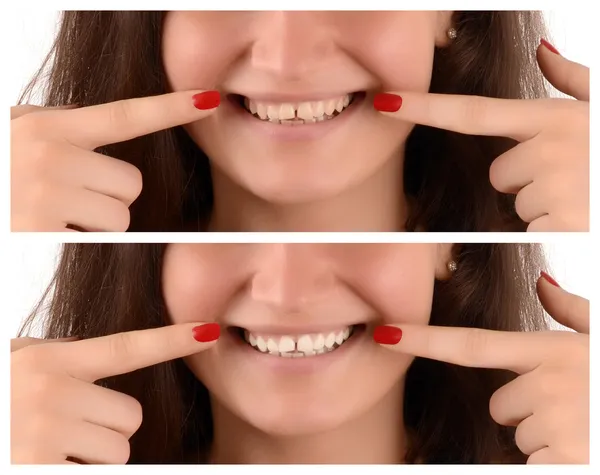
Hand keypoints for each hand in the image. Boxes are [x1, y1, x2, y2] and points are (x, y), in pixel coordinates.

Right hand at [11, 90, 219, 231]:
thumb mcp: (16, 135)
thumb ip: (58, 130)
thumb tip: (96, 122)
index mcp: (48, 127)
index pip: (124, 116)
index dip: (170, 107)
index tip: (208, 99)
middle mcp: (49, 155)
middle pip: (131, 184)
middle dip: (109, 196)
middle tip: (68, 198)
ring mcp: (45, 194)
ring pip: (120, 217)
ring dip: (96, 222)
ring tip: (54, 216)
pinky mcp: (40, 232)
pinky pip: (97, 242)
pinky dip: (78, 241)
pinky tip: (44, 234)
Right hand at [11, 322, 219, 463]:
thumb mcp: (21, 364)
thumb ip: (65, 363)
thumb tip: (110, 365)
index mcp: (51, 361)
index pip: (126, 348)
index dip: (170, 340)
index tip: (206, 330)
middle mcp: (52, 393)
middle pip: (129, 417)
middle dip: (107, 427)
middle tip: (66, 425)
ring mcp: (44, 433)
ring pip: (117, 452)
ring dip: (93, 456)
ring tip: (51, 446)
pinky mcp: (37, 467)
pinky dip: (75, 472)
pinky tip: (42, 460)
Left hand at [374, 41, 588, 231]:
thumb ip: (577, 80)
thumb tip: (546, 50)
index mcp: (554, 117)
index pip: (474, 113)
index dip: (424, 108)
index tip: (385, 101)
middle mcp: (551, 146)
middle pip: (499, 172)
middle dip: (525, 177)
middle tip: (569, 176)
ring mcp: (556, 185)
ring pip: (515, 201)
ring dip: (542, 202)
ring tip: (581, 194)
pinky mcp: (564, 222)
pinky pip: (533, 227)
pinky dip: (554, 226)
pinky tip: (583, 215)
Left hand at [374, 274, 588, 463]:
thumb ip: (575, 313)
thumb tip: (544, 280)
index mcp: (552, 350)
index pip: (472, 344)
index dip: (424, 340)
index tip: (385, 333)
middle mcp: (547, 383)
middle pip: (500, 404)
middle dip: (526, 408)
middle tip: (571, 408)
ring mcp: (555, 422)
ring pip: (518, 435)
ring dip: (545, 436)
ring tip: (584, 427)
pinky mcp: (564, 458)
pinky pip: (533, 462)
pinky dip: (555, 459)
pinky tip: (581, 447)